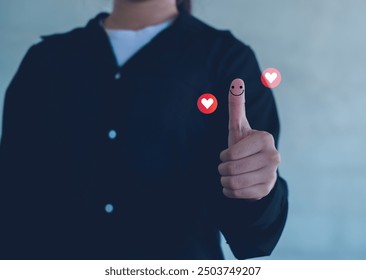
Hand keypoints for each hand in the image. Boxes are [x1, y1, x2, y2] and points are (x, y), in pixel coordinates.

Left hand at [218, 78, 279, 199]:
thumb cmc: (243, 146)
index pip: (231, 154)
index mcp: (265, 139)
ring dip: (224, 181)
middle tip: (228, 167)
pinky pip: (236, 194)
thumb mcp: (238, 127)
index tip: (228, 155)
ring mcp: (272, 175)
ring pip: (232, 183)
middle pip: (231, 169)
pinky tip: (236, 186)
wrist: (256, 170)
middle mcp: (273, 156)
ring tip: (230, 176)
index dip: (224, 156)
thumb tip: (236, 80)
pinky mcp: (267, 190)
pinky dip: (230, 191)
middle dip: (223, 169)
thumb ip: (237, 105)